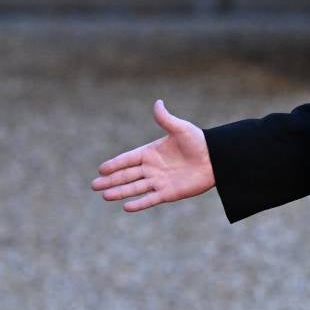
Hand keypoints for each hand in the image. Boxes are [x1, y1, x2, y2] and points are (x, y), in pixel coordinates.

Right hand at [91, 99, 214, 212]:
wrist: (215, 159)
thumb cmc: (198, 141)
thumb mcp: (180, 128)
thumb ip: (166, 119)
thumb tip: (157, 102)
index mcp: (151, 152)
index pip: (128, 159)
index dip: (114, 164)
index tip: (101, 169)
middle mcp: (152, 168)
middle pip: (127, 175)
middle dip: (110, 180)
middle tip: (94, 186)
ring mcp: (159, 181)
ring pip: (135, 188)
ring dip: (120, 192)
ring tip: (105, 196)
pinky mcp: (169, 193)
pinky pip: (151, 199)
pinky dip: (139, 203)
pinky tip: (126, 207)